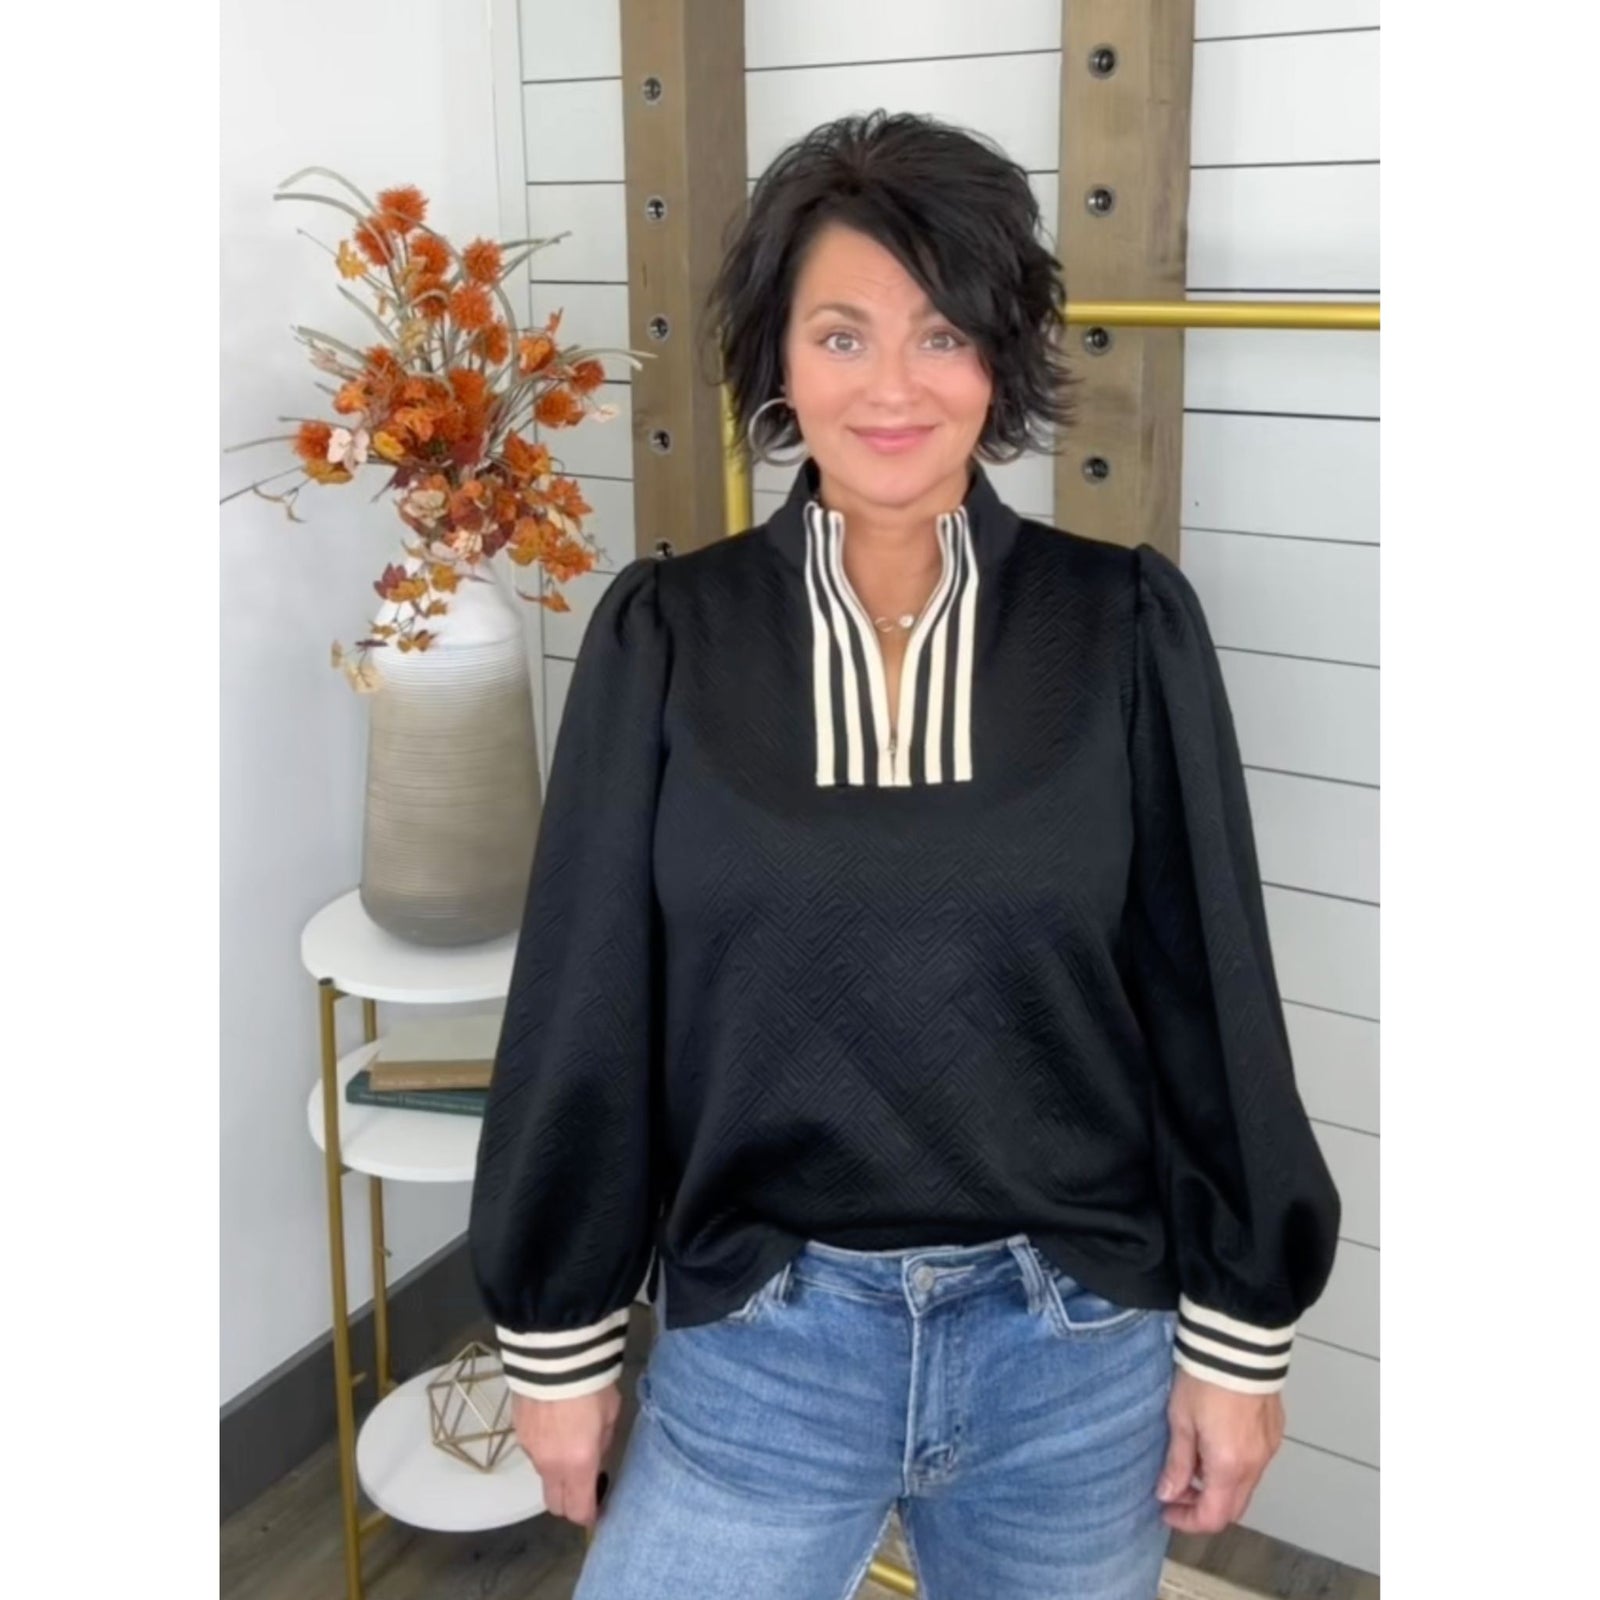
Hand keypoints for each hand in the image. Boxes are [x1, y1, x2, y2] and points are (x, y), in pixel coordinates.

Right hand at [510, 1385, 621, 1528]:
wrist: (554, 1355)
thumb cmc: (591, 1385)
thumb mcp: (611, 1416)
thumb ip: (602, 1445)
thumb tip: (595, 1460)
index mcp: (578, 1465)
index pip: (578, 1510)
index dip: (589, 1515)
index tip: (598, 1508)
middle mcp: (550, 1465)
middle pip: (555, 1504)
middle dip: (569, 1502)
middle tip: (584, 1484)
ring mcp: (530, 1450)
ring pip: (543, 1477)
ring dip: (556, 1473)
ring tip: (569, 1444)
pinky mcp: (517, 1432)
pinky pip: (533, 1453)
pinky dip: (544, 1449)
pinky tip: (554, 1426)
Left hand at [1156, 1369, 1284, 1533]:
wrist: (1237, 1343)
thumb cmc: (1203, 1379)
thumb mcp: (1180, 1419)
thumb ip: (1176, 1462)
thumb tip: (1167, 1494)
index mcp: (1229, 1466)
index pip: (1213, 1516)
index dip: (1187, 1520)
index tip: (1165, 1510)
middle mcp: (1255, 1464)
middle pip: (1233, 1507)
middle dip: (1202, 1507)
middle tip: (1175, 1492)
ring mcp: (1269, 1449)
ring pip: (1245, 1487)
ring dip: (1218, 1487)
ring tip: (1190, 1465)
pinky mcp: (1275, 1432)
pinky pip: (1255, 1464)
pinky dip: (1233, 1469)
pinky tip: (1213, 1448)